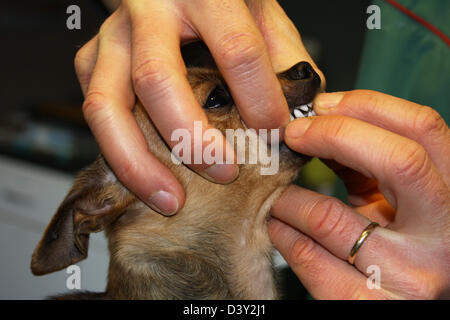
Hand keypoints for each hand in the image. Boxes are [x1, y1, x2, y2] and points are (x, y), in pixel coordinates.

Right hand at [75, 0, 323, 215]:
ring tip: (170, 200)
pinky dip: (116, 150)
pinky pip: (93, 111)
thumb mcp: (260, 10)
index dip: (259, 97)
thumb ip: (284, 54)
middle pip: (156, 80)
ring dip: (137, 162)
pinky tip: (143, 173)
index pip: (236, 49)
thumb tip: (300, 109)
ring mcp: (112, 36)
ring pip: (105, 105)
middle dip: (190, 138)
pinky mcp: (90, 57)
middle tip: (223, 173)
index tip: (273, 131)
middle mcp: (149, 10)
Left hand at [269, 90, 449, 298]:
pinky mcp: (370, 305)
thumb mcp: (393, 206)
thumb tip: (321, 132)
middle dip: (332, 134)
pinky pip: (310, 259)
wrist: (399, 305)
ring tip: (274, 192)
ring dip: (288, 197)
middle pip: (399, 160)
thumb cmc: (394, 250)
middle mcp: (444, 236)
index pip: (424, 130)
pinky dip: (283, 235)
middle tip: (293, 134)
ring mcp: (412, 275)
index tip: (321, 105)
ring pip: (331, 217)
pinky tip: (277, 226)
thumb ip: (368, 170)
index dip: (367, 107)